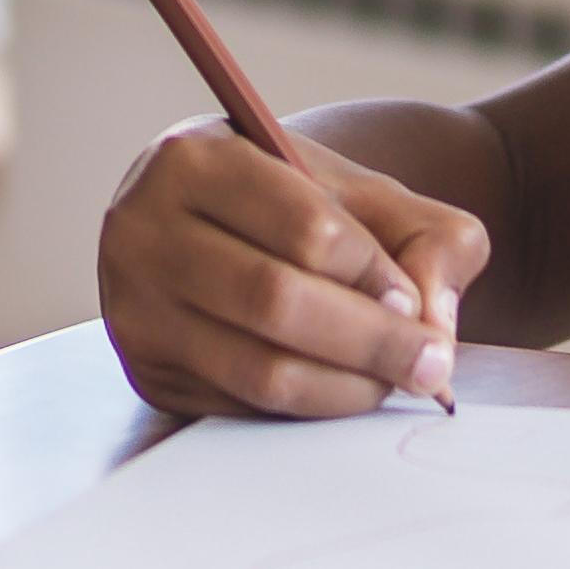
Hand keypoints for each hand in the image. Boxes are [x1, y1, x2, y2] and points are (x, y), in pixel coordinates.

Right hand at [99, 121, 487, 421]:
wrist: (221, 229)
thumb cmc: (300, 209)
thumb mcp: (368, 194)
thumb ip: (431, 238)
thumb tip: (434, 324)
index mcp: (195, 159)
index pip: (305, 228)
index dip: (373, 273)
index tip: (415, 301)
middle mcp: (144, 230)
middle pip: (275, 301)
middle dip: (371, 341)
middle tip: (431, 363)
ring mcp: (135, 307)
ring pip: (258, 369)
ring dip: (346, 387)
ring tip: (395, 380)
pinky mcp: (147, 371)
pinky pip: (242, 407)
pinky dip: (308, 408)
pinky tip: (343, 389)